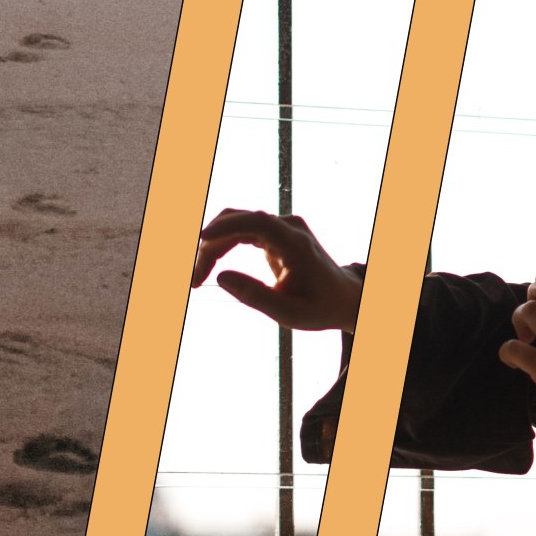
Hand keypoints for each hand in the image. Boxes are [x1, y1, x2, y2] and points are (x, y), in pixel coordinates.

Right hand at [192, 209, 361, 331]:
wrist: (342, 298)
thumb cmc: (320, 307)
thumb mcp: (289, 313)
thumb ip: (255, 296)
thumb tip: (220, 277)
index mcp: (297, 244)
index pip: (259, 223)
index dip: (228, 227)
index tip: (201, 239)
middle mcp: (290, 228)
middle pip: (240, 222)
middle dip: (211, 246)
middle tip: (193, 279)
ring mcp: (283, 227)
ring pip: (237, 224)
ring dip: (213, 246)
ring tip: (197, 276)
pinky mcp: (276, 233)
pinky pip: (242, 231)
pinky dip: (223, 245)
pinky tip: (209, 265)